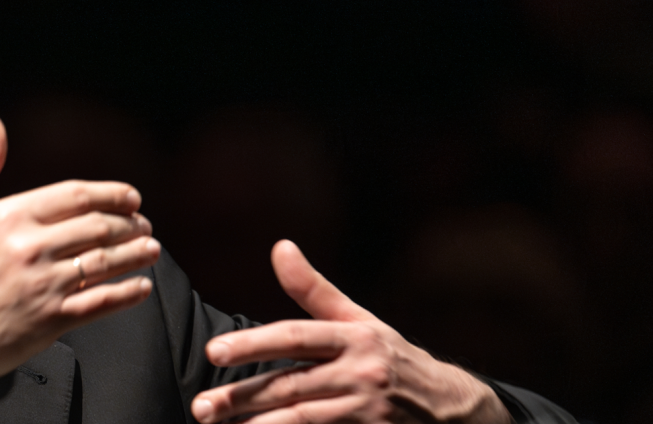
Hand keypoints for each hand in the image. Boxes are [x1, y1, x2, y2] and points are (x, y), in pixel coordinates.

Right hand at [0, 114, 160, 422]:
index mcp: (8, 217)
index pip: (76, 195)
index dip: (112, 194)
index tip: (131, 198)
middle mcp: (29, 248)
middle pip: (98, 227)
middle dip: (130, 224)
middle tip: (144, 226)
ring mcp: (42, 286)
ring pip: (107, 263)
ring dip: (137, 255)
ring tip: (152, 251)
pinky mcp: (50, 322)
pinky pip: (102, 303)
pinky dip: (129, 293)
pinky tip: (141, 288)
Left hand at [191, 241, 511, 423]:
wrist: (451, 408)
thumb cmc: (390, 358)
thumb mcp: (359, 320)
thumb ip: (313, 289)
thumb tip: (279, 246)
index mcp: (354, 337)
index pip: (295, 338)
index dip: (252, 344)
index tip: (213, 351)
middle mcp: (361, 374)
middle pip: (291, 386)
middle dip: (242, 397)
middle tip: (202, 407)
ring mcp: (367, 412)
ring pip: (302, 421)